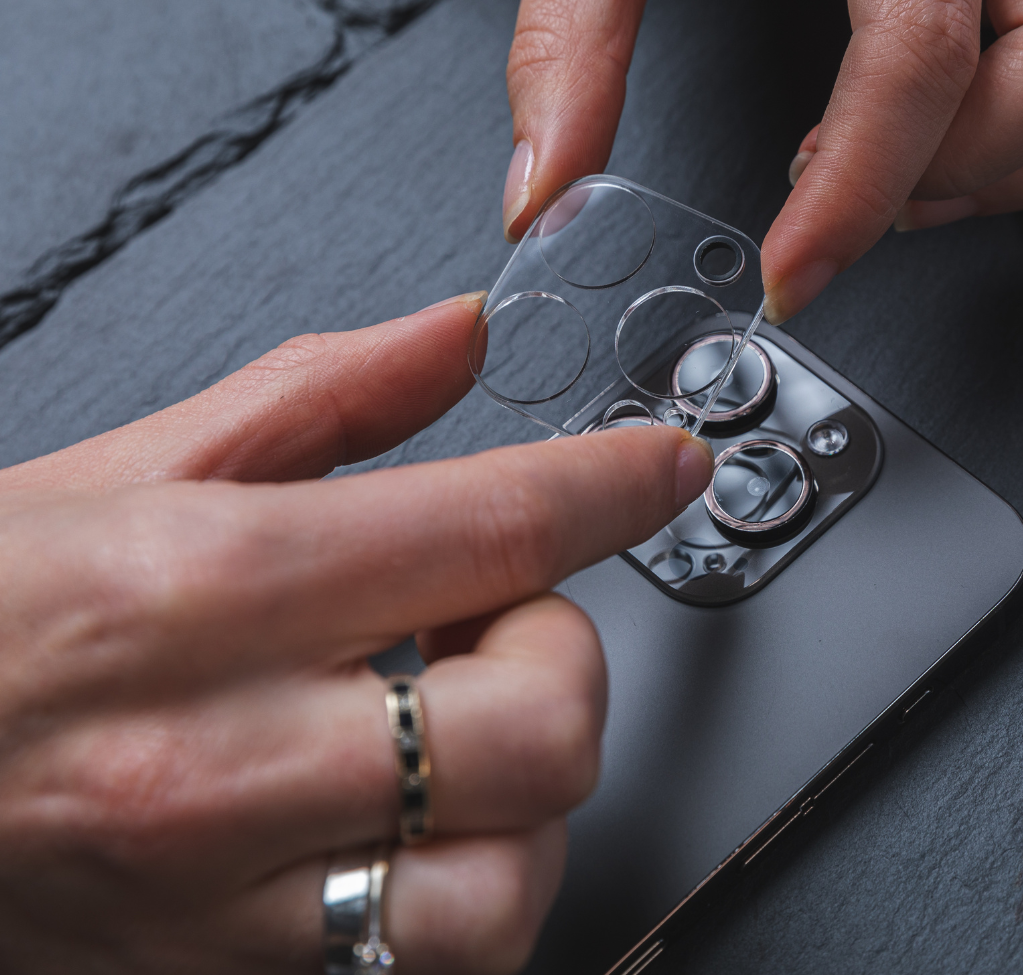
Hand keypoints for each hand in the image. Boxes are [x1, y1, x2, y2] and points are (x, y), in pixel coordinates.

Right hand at [0, 293, 712, 972]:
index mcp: (209, 583)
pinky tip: (419, 810)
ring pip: (509, 880)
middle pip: (539, 726)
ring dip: (532, 784)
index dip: (611, 484)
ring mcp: (225, 890)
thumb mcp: (136, 464)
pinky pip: (423, 965)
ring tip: (463, 720)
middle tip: (503, 612)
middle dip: (565, 651)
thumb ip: (326, 393)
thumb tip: (456, 333)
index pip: (486, 524)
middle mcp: (224, 749)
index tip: (664, 465)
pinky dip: (472, 878)